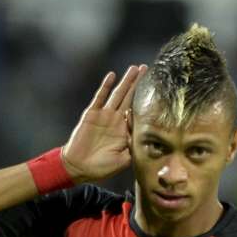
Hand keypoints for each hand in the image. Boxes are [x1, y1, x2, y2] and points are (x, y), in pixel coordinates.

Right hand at [62, 65, 146, 182]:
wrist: (78, 168)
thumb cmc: (100, 168)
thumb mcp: (123, 161)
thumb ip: (133, 149)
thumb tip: (144, 138)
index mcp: (124, 131)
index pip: (137, 112)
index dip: (146, 101)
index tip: (158, 89)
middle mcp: (116, 120)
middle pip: (129, 98)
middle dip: (138, 84)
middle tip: (147, 69)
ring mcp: (104, 115)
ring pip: (118, 94)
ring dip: (126, 81)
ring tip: (135, 68)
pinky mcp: (92, 114)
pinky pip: (100, 97)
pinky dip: (106, 86)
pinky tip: (112, 75)